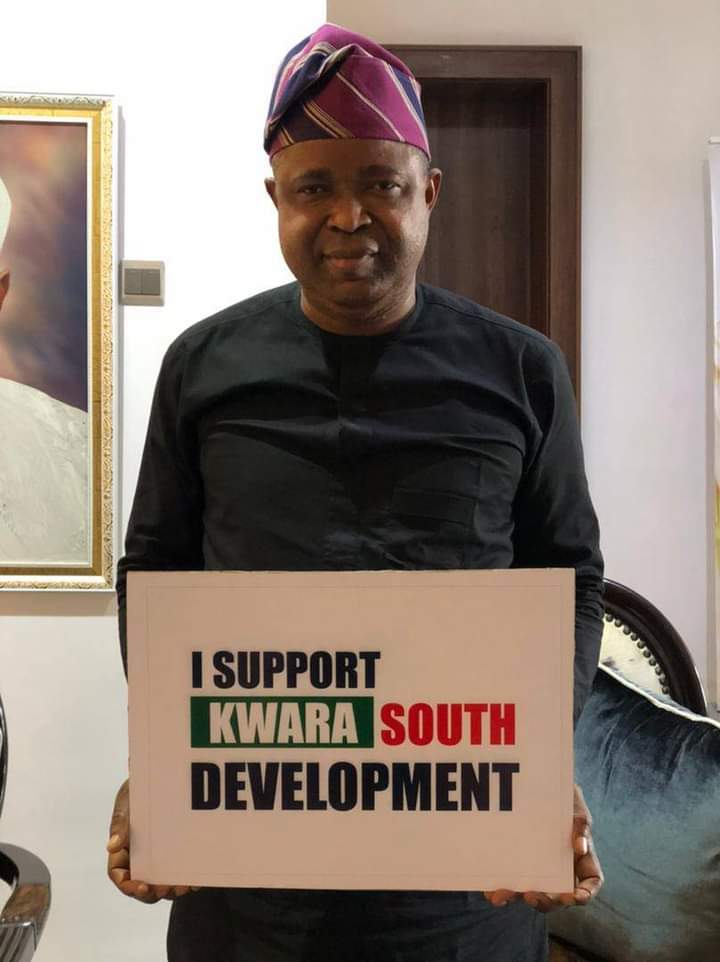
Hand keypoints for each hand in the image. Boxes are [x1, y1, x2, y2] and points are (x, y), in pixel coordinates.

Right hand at [106, 778, 196, 903]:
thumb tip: (112, 846)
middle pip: (141, 884)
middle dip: (152, 892)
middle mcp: (137, 858)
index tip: (142, 886)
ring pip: (160, 881)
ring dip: (170, 889)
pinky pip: (177, 871)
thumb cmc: (136, 790)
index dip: (128, 885)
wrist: (159, 776)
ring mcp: (156, 857)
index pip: (119, 875)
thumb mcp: (127, 803)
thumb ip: (120, 824)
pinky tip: (196, 880)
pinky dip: (185, 878)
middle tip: (166, 890)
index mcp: (121, 850)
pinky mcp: (173, 853)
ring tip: (183, 887)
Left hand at [484, 783, 603, 912]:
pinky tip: (489, 889)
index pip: (590, 883)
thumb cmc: (564, 798)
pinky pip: (510, 882)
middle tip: (532, 897)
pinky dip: (499, 889)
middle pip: (557, 897)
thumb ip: (580, 826)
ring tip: (502, 896)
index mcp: (582, 860)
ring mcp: (539, 870)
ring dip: (516, 898)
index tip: (575, 897)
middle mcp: (562, 871)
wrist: (540, 783)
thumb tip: (580, 848)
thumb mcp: (576, 808)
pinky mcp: (518, 865)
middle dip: (544, 902)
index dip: (585, 894)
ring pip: (531, 893)